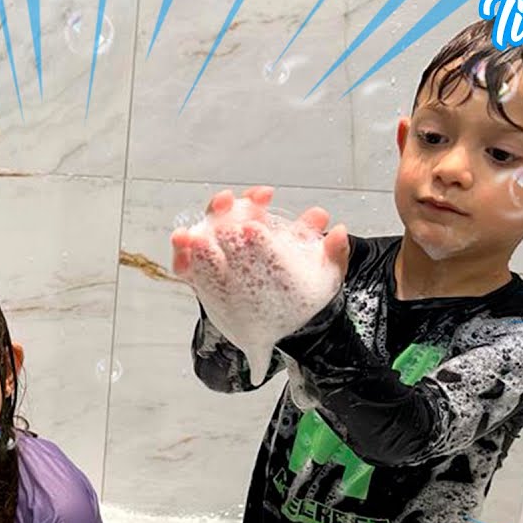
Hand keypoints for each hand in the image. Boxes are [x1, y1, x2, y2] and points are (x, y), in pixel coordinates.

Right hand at [171, 186, 347, 278]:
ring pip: (202, 235)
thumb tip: (339, 232)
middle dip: (223, 205)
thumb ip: (333, 254)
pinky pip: (187, 265)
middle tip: (227, 201)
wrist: (285, 328)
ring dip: (196, 230)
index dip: (256, 198)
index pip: (255, 207)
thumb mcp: (323, 276)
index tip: (265, 194)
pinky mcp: (203, 279)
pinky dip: (182, 256)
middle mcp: (236, 239)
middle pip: (224, 215)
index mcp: (263, 232)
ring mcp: (217, 258)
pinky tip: (182, 251)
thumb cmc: (301, 294)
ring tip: (191, 232)